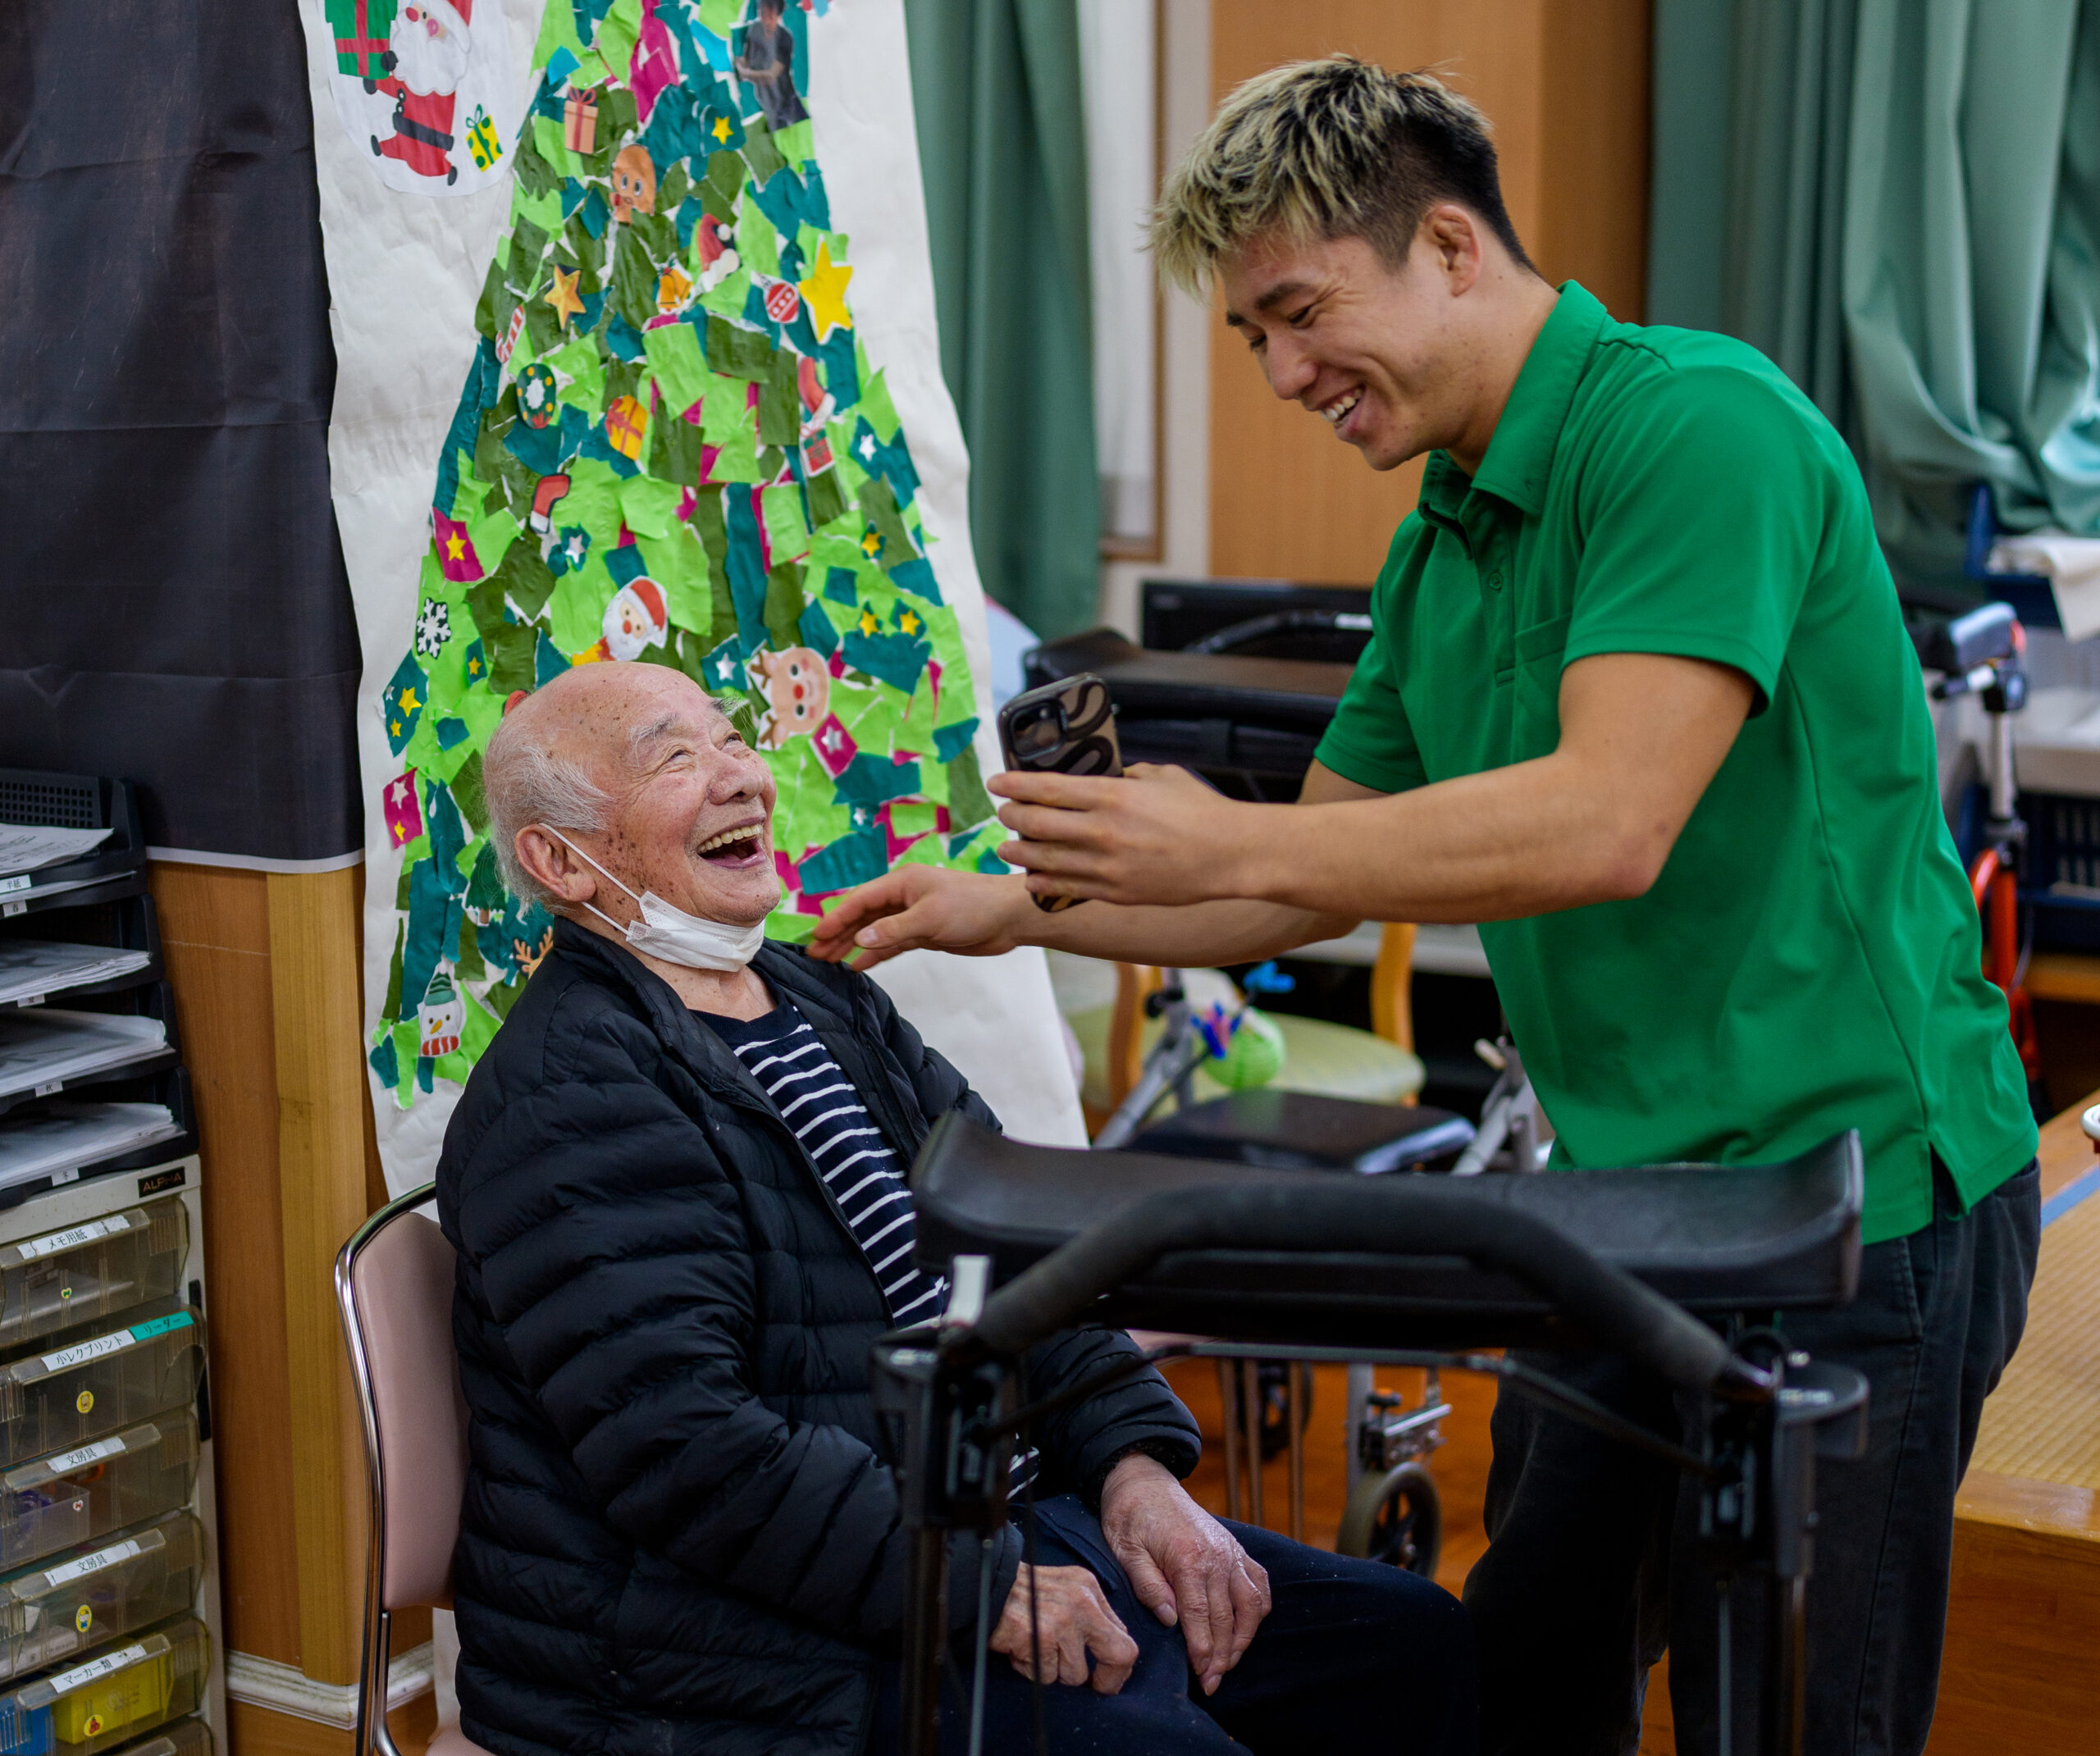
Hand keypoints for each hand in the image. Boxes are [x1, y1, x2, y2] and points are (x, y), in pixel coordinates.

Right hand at [805, 867, 1034, 969]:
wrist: (1008, 918)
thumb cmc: (973, 907)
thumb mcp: (930, 917)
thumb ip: (893, 930)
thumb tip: (859, 939)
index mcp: (901, 883)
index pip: (860, 901)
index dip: (836, 918)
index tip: (816, 935)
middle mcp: (903, 898)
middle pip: (863, 917)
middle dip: (838, 935)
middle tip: (814, 954)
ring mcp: (913, 916)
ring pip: (875, 932)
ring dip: (852, 946)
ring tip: (828, 961)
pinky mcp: (925, 934)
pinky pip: (892, 944)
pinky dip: (875, 954)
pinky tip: (858, 965)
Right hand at [987, 1563, 1138, 1693]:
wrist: (986, 1584)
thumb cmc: (1026, 1593)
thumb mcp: (1066, 1590)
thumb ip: (1090, 1615)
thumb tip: (1112, 1653)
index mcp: (1089, 1588)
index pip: (1123, 1635)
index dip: (1117, 1666)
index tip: (1106, 1678)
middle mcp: (1081, 1602)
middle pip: (1119, 1654)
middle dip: (1109, 1681)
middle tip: (1096, 1688)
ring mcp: (1062, 1620)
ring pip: (1075, 1675)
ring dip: (1054, 1672)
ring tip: (1036, 1651)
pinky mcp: (1040, 1637)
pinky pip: (1046, 1676)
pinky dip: (1032, 1670)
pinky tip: (1021, 1650)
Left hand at [991, 765, 1262, 907]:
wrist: (1231, 855)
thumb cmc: (1201, 811)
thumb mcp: (1161, 778)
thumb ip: (1126, 777)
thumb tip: (1102, 777)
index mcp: (1112, 795)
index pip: (1046, 787)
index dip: (1013, 784)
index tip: (996, 781)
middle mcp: (1102, 831)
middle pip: (1036, 823)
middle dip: (1011, 817)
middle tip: (1004, 813)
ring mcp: (1107, 866)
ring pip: (1043, 860)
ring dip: (1019, 853)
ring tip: (1008, 848)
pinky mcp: (1115, 893)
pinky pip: (1065, 889)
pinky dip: (1042, 882)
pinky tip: (1032, 877)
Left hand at [1097, 1453, 1269, 1694]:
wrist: (1145, 1481)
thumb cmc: (1130, 1517)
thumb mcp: (1125, 1549)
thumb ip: (1148, 1584)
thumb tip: (1170, 1620)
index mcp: (1187, 1556)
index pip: (1200, 1614)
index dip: (1203, 1648)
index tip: (1202, 1675)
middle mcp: (1217, 1555)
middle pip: (1227, 1616)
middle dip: (1222, 1655)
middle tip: (1212, 1683)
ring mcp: (1231, 1551)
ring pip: (1251, 1604)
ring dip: (1243, 1638)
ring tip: (1228, 1664)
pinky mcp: (1236, 1549)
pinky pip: (1258, 1583)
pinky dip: (1258, 1609)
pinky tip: (1247, 1629)